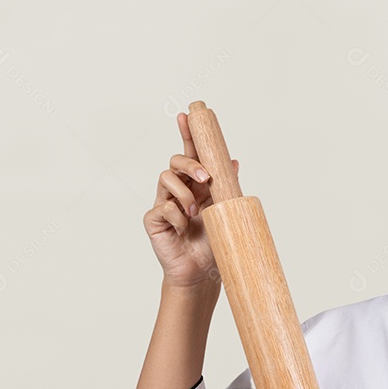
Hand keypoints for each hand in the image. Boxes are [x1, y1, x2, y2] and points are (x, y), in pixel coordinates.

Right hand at [143, 112, 239, 287]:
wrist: (200, 273)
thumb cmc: (212, 244)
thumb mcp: (225, 212)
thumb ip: (226, 186)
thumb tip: (234, 160)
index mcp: (196, 185)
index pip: (190, 155)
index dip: (187, 134)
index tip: (187, 114)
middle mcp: (178, 191)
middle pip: (175, 161)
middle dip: (190, 164)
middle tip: (206, 179)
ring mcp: (164, 203)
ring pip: (166, 178)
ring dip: (184, 194)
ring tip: (195, 214)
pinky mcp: (154, 219)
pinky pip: (162, 207)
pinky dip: (176, 217)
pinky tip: (183, 229)